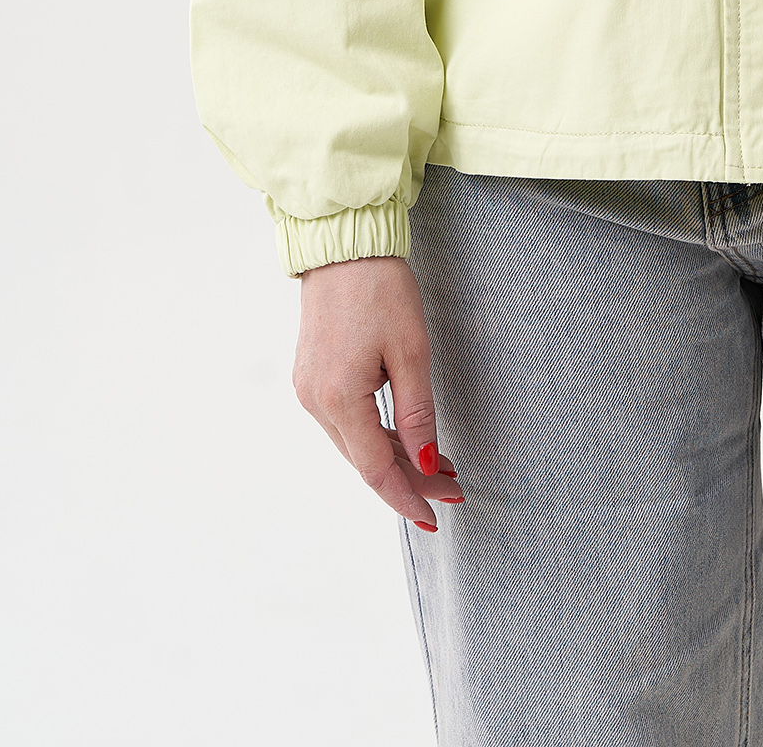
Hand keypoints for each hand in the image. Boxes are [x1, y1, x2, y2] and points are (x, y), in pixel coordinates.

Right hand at [293, 254, 463, 528]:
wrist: (344, 246)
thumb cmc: (380, 290)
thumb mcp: (411, 352)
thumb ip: (418, 412)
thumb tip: (427, 464)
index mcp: (338, 399)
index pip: (375, 469)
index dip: (407, 497)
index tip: (436, 517)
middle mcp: (315, 403)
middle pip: (365, 461)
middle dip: (409, 480)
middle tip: (453, 490)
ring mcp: (309, 391)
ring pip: (356, 444)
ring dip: (395, 459)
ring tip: (439, 467)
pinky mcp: (313, 377)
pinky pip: (346, 422)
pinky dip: (377, 435)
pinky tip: (405, 438)